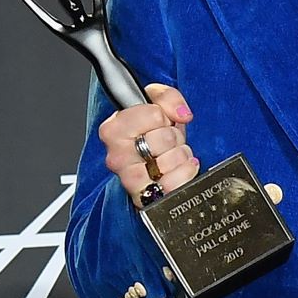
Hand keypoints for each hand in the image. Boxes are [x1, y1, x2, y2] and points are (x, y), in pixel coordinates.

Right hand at [99, 84, 198, 207]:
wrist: (154, 166)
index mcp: (113, 129)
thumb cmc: (153, 135)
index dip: (162, 115)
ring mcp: (129, 179)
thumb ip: (168, 98)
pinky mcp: (145, 199)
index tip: (158, 120)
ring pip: (170, 161)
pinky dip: (185, 173)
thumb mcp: (159, 105)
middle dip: (173, 136)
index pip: (152, 114)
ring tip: (170, 154)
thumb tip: (181, 113)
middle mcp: (116, 156)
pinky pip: (174, 184)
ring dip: (179, 155)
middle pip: (163, 138)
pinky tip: (179, 168)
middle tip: (165, 140)